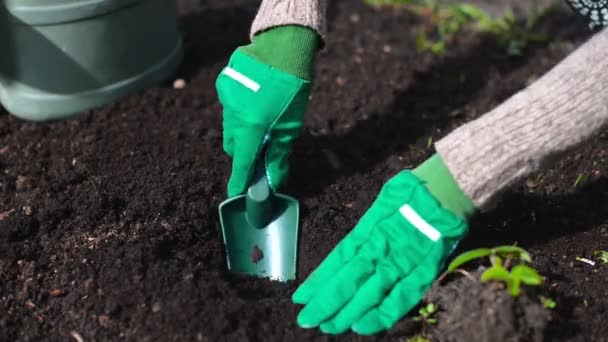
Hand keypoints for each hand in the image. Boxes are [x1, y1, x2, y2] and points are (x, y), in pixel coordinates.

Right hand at [216, 50, 310, 196]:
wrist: (284, 49)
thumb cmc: (293, 90)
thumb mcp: (291, 126)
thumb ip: (280, 154)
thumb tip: (275, 179)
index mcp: (252, 126)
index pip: (242, 161)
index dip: (238, 179)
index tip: (235, 193)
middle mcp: (234, 115)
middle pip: (232, 146)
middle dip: (243, 151)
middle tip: (258, 147)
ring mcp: (226, 99)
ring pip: (229, 126)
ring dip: (241, 130)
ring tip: (259, 118)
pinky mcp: (223, 85)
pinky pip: (227, 107)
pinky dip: (238, 110)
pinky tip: (253, 100)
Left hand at [292, 171, 468, 334]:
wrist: (446, 192)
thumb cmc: (410, 194)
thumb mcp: (380, 203)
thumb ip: (364, 230)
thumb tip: (346, 252)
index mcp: (367, 230)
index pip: (337, 260)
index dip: (318, 281)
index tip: (300, 297)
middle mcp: (380, 248)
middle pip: (347, 280)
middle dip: (326, 302)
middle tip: (307, 319)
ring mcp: (401, 262)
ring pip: (369, 292)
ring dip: (347, 312)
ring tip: (328, 327)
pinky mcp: (422, 272)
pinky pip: (401, 297)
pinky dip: (382, 314)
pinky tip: (362, 326)